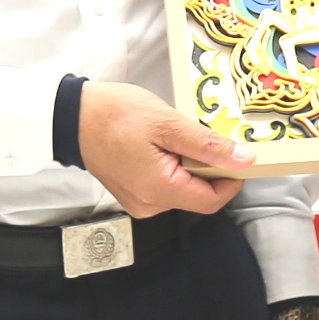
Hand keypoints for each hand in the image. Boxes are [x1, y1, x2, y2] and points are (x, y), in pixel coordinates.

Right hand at [76, 81, 248, 216]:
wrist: (74, 115)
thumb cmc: (115, 115)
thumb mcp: (168, 123)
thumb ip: (208, 145)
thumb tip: (244, 160)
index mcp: (160, 191)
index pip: (212, 200)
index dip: (231, 179)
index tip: (236, 153)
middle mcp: (149, 204)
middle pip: (197, 195)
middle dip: (206, 168)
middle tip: (196, 134)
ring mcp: (139, 201)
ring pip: (182, 190)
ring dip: (188, 166)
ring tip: (171, 137)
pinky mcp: (132, 193)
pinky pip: (164, 186)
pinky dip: (171, 167)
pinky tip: (160, 144)